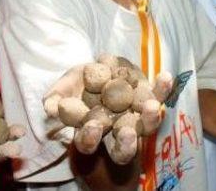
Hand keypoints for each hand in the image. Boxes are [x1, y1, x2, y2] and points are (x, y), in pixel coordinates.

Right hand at [43, 55, 172, 164]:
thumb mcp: (61, 91)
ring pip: (145, 125)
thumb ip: (54, 99)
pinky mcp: (147, 100)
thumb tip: (50, 108)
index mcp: (91, 134)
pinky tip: (165, 77)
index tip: (91, 128)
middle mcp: (115, 132)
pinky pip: (157, 97)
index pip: (90, 144)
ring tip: (151, 107)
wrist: (97, 70)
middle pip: (124, 146)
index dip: (90, 139)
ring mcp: (134, 118)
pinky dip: (162, 88)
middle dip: (127, 142)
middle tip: (127, 134)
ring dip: (149, 117)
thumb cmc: (75, 86)